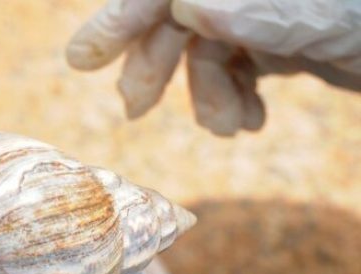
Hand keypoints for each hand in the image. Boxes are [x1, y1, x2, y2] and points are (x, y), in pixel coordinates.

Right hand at [66, 0, 360, 135]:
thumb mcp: (326, 20)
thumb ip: (261, 11)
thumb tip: (186, 4)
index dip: (123, 16)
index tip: (83, 59)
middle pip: (176, 14)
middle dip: (157, 63)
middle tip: (134, 109)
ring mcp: (262, 10)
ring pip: (202, 49)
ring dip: (205, 94)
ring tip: (228, 126)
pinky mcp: (275, 40)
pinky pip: (231, 68)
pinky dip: (231, 100)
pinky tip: (249, 122)